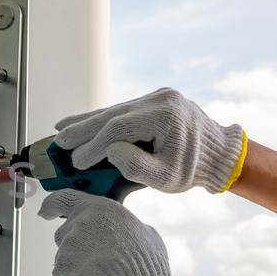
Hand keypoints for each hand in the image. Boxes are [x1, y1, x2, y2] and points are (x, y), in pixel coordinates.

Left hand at [38, 190, 176, 275]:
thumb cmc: (143, 262)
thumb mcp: (145, 233)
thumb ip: (126, 228)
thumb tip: (128, 235)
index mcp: (97, 208)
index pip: (64, 199)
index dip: (51, 205)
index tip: (44, 212)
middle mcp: (78, 223)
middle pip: (64, 234)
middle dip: (75, 248)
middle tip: (97, 260)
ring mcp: (67, 246)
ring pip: (65, 258)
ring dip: (78, 267)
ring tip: (102, 275)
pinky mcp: (61, 268)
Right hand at [53, 87, 245, 193]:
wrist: (217, 154)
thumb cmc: (193, 169)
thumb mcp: (168, 178)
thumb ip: (137, 167)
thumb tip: (110, 151)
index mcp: (165, 116)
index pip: (120, 128)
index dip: (95, 145)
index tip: (78, 161)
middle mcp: (159, 100)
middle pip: (112, 114)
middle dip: (83, 129)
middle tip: (59, 142)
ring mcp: (156, 97)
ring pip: (114, 110)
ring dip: (87, 122)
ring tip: (61, 131)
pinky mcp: (152, 101)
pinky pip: (121, 111)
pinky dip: (101, 119)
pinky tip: (82, 122)